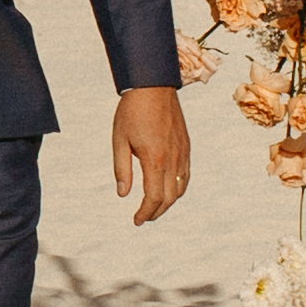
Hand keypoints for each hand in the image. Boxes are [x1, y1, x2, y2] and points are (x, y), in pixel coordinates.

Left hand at [113, 88, 189, 224]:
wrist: (153, 86)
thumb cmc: (132, 112)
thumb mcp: (119, 140)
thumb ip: (122, 169)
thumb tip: (123, 194)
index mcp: (154, 160)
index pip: (153, 198)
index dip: (145, 213)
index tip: (136, 220)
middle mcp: (172, 159)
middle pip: (169, 198)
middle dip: (156, 212)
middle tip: (143, 217)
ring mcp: (182, 152)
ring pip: (180, 188)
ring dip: (168, 202)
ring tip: (154, 206)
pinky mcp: (186, 146)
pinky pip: (185, 174)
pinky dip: (177, 187)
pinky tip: (167, 188)